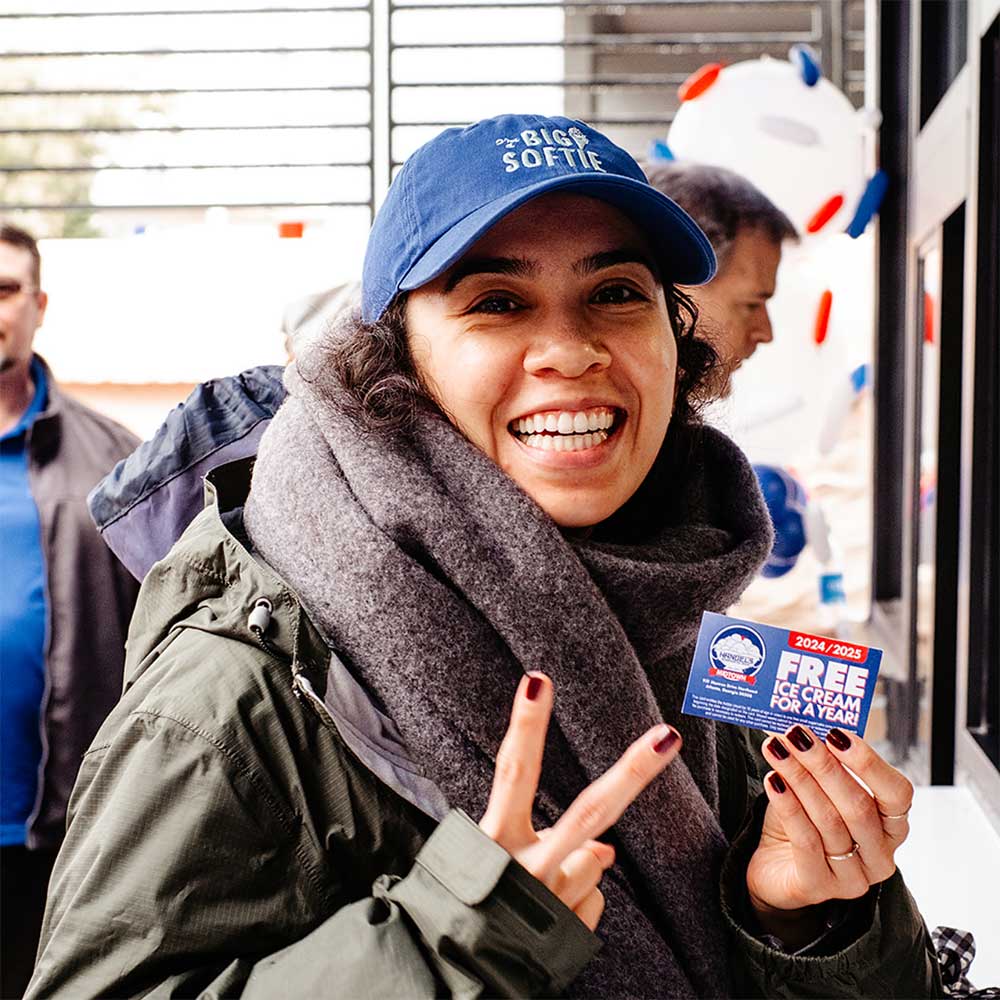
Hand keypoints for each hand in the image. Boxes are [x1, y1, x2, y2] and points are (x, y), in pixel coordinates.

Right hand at [479, 672, 681, 930]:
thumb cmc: (464, 908)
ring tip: (539, 890)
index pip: (511, 771)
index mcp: (492, 841)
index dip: (525, 726)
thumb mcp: (486, 865)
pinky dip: (575, 903)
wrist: (448, 981)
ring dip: (576, 869)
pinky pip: (591, 903)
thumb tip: (608, 850)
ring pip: (595, 863)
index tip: (538, 679)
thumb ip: (545, 844)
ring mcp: (552, 904)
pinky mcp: (569, 936)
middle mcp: (525, 869)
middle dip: (631, 773)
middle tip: (668, 736)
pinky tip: (546, 920)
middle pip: (589, 813)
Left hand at [747, 724, 912, 945]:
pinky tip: (772, 780)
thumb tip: (809, 722)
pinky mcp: (819, 887)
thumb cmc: (805, 822)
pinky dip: (788, 805)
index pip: (897, 794)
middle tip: (795, 733)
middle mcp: (880, 856)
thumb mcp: (819, 790)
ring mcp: (852, 878)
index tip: (836, 733)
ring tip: (775, 748)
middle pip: (858, 805)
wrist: (774, 868)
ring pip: (828, 820)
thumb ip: (826, 763)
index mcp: (891, 827)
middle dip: (824, 764)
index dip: (869, 763)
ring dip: (799, 777)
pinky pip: (805, 841)